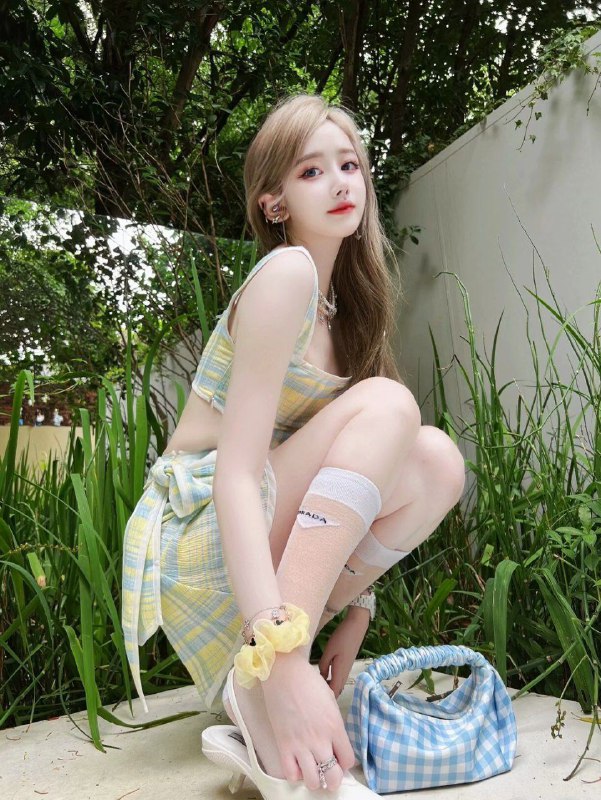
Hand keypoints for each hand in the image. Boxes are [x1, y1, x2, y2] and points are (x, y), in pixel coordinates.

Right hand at [262, 650, 355, 791]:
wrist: (284, 674)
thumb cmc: (309, 682)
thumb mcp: (330, 701)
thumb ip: (335, 724)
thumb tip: (335, 740)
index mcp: (335, 727)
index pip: (348, 760)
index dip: (345, 763)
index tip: (340, 759)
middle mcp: (320, 740)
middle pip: (333, 777)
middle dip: (334, 780)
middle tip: (329, 773)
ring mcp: (300, 745)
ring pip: (312, 781)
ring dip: (315, 780)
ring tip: (313, 771)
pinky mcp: (283, 745)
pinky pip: (291, 774)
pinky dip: (295, 774)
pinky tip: (297, 765)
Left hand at [319, 608, 369, 698]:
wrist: (356, 627)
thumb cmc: (341, 637)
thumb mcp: (329, 650)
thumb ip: (323, 665)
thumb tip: (320, 676)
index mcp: (340, 671)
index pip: (334, 691)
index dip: (326, 697)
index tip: (314, 697)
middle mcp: (345, 673)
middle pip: (337, 690)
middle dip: (327, 694)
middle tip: (314, 692)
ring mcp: (347, 669)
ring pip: (338, 684)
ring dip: (330, 687)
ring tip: (317, 685)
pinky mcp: (347, 664)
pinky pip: (340, 678)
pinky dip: (332, 681)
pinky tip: (324, 675)